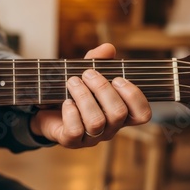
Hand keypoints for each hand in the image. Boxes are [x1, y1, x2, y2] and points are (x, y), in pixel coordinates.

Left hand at [29, 43, 151, 147]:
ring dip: (84, 96)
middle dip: (102, 88)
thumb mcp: (85, 74)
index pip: (142, 114)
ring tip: (72, 82)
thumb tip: (108, 48)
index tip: (118, 78)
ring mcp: (91, 138)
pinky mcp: (71, 141)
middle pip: (118, 113)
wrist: (46, 110)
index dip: (134, 96)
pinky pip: (76, 131)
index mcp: (120, 114)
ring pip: (96, 122)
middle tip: (88, 74)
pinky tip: (66, 102)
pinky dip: (71, 112)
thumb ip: (97, 61)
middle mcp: (109, 128)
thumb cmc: (73, 92)